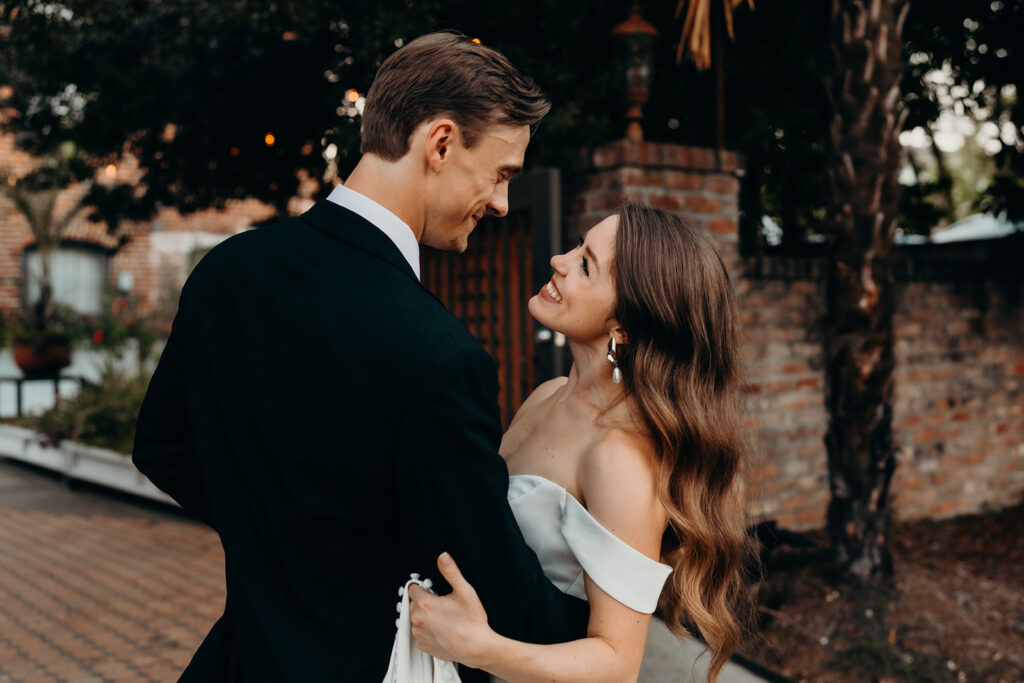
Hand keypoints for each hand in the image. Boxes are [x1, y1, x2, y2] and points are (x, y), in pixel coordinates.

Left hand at [409, 552, 496, 669]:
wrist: (478, 647)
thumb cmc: (472, 622)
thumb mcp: (465, 591)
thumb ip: (451, 572)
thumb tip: (443, 557)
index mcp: (425, 604)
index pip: (413, 588)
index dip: (424, 587)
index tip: (432, 590)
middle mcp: (418, 620)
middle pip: (414, 603)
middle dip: (425, 601)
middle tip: (442, 604)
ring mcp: (419, 634)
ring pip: (416, 618)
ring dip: (425, 616)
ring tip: (444, 618)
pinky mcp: (423, 646)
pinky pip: (420, 633)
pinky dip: (427, 630)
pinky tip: (441, 629)